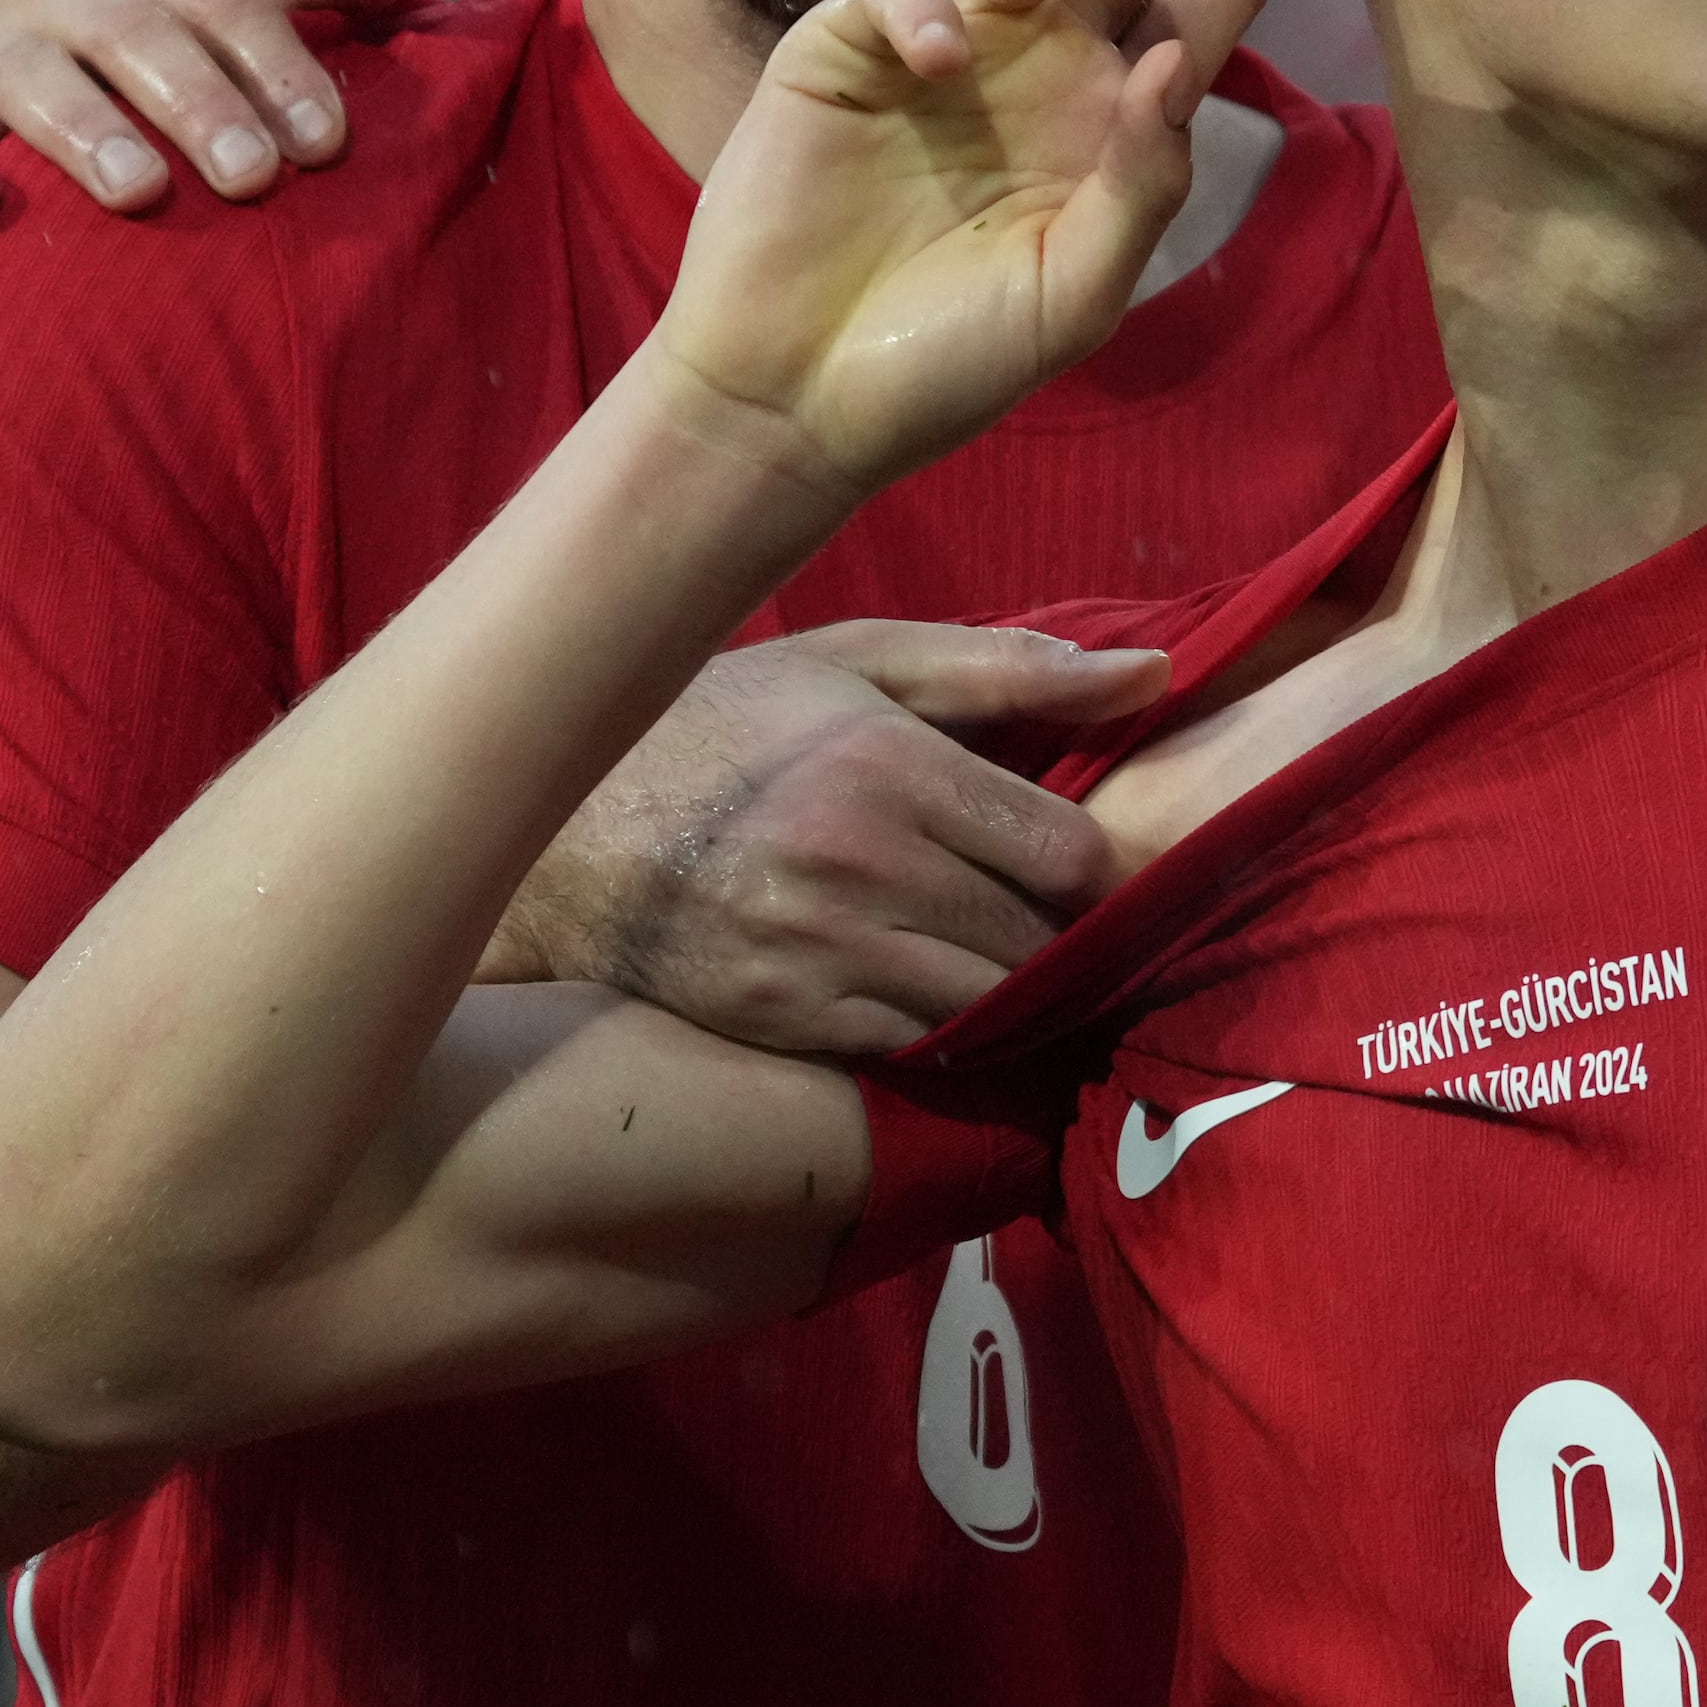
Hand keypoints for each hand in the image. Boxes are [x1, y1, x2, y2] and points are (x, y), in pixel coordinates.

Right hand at [0, 0, 429, 226]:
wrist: (102, 128)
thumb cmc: (211, 61)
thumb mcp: (272, 9)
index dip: (277, 63)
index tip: (327, 145)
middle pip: (127, 31)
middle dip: (197, 103)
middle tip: (255, 179)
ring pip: (23, 78)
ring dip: (85, 132)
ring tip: (142, 192)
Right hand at [483, 621, 1172, 1054]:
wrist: (551, 823)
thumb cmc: (725, 722)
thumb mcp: (856, 659)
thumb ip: (1006, 669)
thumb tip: (1154, 678)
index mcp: (886, 763)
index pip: (1066, 855)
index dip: (1101, 873)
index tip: (1092, 871)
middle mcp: (855, 865)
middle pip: (1036, 941)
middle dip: (1065, 938)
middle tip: (1065, 926)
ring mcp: (812, 954)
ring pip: (982, 1005)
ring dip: (1011, 992)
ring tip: (1008, 961)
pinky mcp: (777, 1019)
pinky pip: (910, 1047)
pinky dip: (938, 1027)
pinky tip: (931, 990)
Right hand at [653, 0, 1309, 494]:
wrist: (800, 399)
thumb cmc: (950, 361)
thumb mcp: (1073, 297)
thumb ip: (1138, 190)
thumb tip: (1175, 69)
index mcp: (1120, 111)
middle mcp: (1049, 59)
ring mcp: (955, 46)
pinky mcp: (852, 47)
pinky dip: (924, 12)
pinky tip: (940, 63)